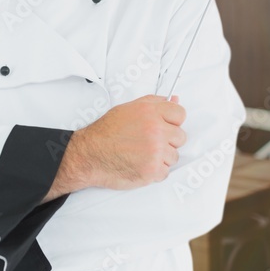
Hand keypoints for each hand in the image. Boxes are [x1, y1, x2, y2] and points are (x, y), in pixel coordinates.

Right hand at [59, 95, 186, 192]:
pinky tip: (139, 164)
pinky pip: (165, 172)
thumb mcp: (127, 109)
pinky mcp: (153, 169)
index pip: (180, 113)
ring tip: (140, 154)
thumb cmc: (106, 132)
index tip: (163, 127)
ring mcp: (155, 150)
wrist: (89, 154)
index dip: (171, 122)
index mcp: (149, 112)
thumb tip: (175, 98)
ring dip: (160, 158)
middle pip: (180, 137)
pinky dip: (154, 171)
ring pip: (174, 156)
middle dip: (166, 141)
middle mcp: (155, 129)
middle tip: (146, 142)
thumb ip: (153, 103)